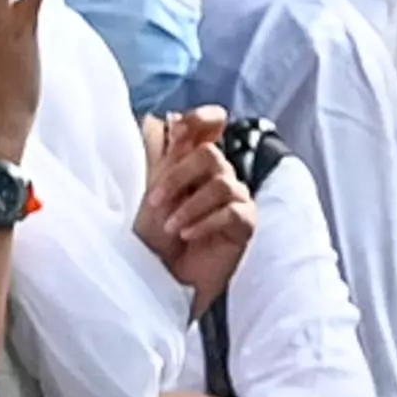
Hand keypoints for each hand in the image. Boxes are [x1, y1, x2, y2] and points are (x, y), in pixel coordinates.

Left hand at [134, 109, 256, 309]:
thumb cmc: (151, 240)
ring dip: (189, 205)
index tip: (180, 128)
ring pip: (223, 182)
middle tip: (156, 203)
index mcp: (194, 164)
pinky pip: (234, 211)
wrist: (159, 279)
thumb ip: (167, 156)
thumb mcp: (153, 191)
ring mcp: (235, 200)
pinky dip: (205, 222)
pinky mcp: (245, 225)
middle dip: (179, 176)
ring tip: (171, 227)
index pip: (212, 125)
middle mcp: (218, 177)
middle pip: (211, 154)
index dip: (203, 119)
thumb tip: (169, 117)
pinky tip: (188, 235)